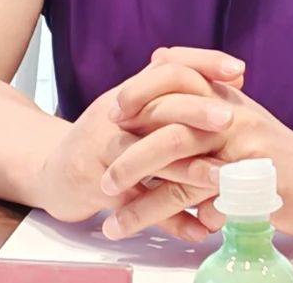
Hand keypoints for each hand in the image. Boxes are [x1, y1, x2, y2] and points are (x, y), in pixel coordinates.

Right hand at [37, 58, 240, 239]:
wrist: (53, 172)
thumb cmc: (104, 139)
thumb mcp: (135, 107)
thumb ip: (177, 92)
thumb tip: (233, 77)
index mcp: (130, 92)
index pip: (167, 65)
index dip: (203, 63)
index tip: (238, 71)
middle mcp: (114, 115)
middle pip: (157, 106)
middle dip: (196, 113)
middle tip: (230, 120)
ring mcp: (102, 150)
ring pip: (147, 157)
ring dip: (187, 170)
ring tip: (221, 178)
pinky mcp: (96, 186)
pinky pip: (137, 204)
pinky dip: (169, 220)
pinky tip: (197, 228)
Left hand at [101, 47, 292, 238]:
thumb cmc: (269, 146)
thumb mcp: (234, 107)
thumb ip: (197, 86)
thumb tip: (159, 55)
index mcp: (224, 95)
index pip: (176, 76)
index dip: (141, 92)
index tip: (113, 114)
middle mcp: (233, 118)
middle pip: (172, 131)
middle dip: (131, 158)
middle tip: (104, 179)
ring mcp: (245, 155)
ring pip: (184, 178)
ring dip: (144, 204)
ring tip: (114, 220)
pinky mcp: (255, 190)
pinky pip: (208, 210)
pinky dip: (180, 225)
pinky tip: (159, 237)